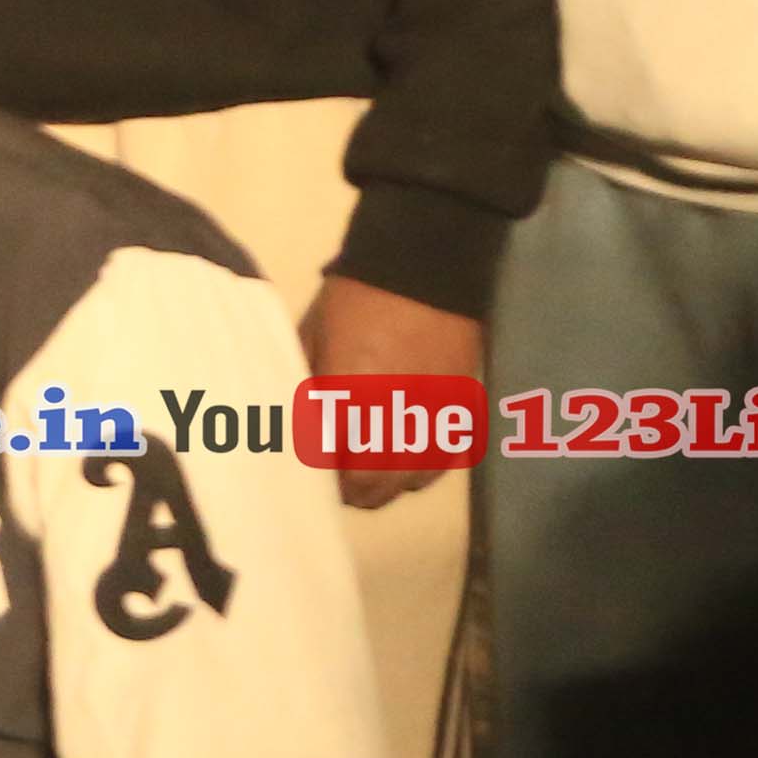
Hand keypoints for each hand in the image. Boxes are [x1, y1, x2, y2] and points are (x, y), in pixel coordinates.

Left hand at [302, 274, 485, 506]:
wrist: (425, 268)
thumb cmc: (355, 300)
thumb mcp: (311, 342)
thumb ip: (305, 390)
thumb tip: (294, 428)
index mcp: (355, 403)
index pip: (338, 470)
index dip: (322, 479)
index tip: (309, 475)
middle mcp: (399, 420)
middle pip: (375, 487)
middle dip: (350, 489)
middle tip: (332, 479)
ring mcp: (437, 419)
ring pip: (411, 482)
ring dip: (386, 484)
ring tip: (366, 469)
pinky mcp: (463, 410)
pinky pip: (445, 461)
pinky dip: (421, 469)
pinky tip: (404, 457)